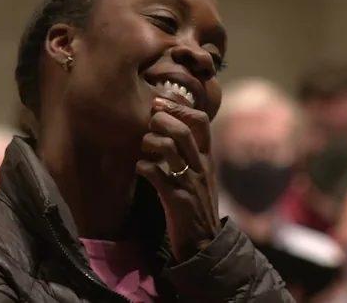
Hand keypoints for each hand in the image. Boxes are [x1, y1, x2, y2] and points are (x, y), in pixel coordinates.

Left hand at [136, 98, 221, 262]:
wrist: (205, 244)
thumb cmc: (197, 206)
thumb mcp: (200, 175)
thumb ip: (191, 153)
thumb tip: (171, 128)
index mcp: (208, 158)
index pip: (202, 121)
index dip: (181, 106)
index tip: (161, 101)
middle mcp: (201, 166)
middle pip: (184, 129)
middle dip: (163, 118)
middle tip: (150, 119)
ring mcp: (190, 183)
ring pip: (169, 148)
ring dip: (149, 142)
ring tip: (143, 147)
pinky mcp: (177, 200)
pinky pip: (156, 175)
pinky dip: (143, 167)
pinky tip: (139, 169)